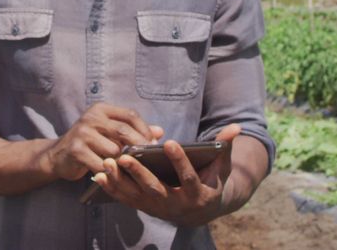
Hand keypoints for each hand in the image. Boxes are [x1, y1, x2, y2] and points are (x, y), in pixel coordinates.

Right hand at [42, 102, 163, 180]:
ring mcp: (82, 133)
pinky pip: (102, 164)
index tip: (153, 144)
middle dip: (139, 146)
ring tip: (126, 167)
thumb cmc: (89, 144)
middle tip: (148, 158)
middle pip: (123, 131)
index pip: (129, 115)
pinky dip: (109, 172)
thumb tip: (160, 132)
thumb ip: (133, 131)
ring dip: (121, 161)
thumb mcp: (109, 132)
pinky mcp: (76, 151)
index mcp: (101, 109)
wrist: (57, 156)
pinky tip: (112, 175)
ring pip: (114, 150)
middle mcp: (91, 118)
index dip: (144, 129)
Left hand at [94, 124, 241, 225]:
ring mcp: (158, 208)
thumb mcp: (221, 166)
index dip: (181, 161)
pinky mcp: (145, 208)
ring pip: (137, 196)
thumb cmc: (211, 181)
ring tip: (108, 162)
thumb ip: (225, 146)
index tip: (170, 143)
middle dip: (139, 174)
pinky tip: (99, 176)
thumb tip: (237, 126)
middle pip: (156, 189)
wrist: (200, 210)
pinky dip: (112, 189)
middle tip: (125, 156)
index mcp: (198, 194)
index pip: (189, 178)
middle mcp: (176, 205)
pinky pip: (126, 200)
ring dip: (121, 180)